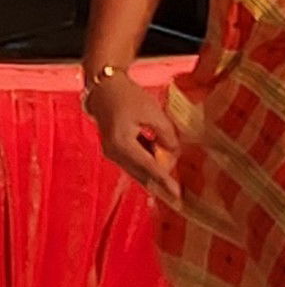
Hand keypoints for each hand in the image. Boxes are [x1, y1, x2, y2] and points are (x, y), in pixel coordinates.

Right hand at [85, 73, 181, 202]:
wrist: (105, 87)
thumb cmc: (127, 96)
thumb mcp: (152, 112)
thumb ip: (165, 134)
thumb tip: (174, 153)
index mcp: (122, 143)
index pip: (148, 167)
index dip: (164, 181)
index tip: (176, 194)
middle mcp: (114, 152)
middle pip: (141, 174)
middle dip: (159, 185)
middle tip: (177, 199)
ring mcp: (112, 152)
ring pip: (137, 170)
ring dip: (153, 176)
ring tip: (172, 185)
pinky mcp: (115, 150)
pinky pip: (134, 163)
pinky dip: (147, 166)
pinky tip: (161, 165)